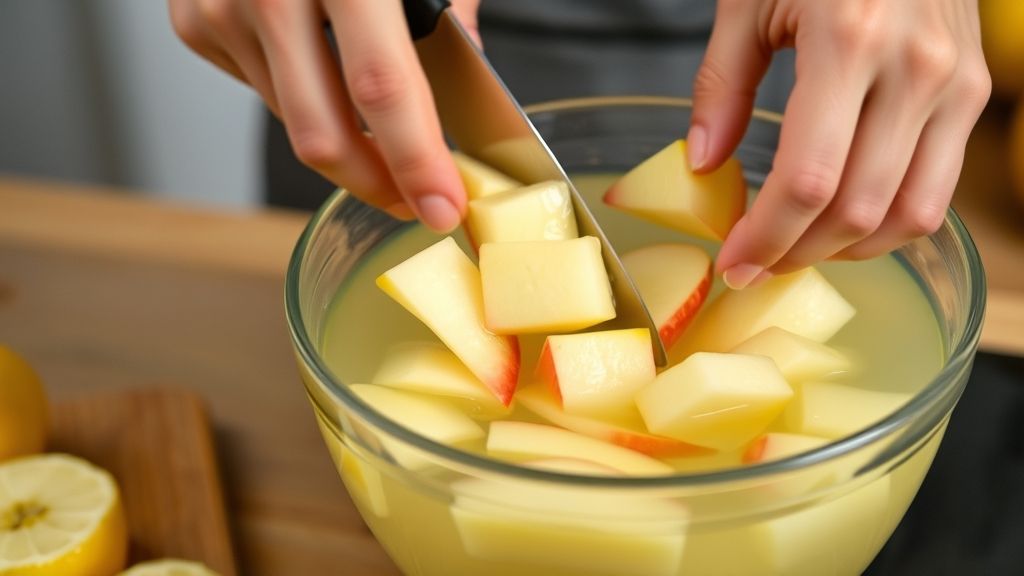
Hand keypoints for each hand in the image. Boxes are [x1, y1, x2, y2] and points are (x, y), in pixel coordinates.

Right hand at [168, 0, 482, 231]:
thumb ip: (451, 6)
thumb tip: (466, 78)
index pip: (383, 90)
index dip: (415, 162)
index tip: (443, 208)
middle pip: (323, 135)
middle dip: (377, 184)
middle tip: (416, 197)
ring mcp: (222, 10)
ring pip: (294, 123)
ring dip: (346, 140)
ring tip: (378, 123)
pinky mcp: (196, 24)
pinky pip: (264, 92)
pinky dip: (303, 96)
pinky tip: (319, 64)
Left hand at [689, 0, 990, 288]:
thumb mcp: (750, 2)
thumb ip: (723, 85)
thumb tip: (703, 165)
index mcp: (848, 39)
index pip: (806, 181)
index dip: (765, 237)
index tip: (732, 262)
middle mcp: (914, 69)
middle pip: (856, 211)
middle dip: (796, 254)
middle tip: (754, 265)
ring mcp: (955, 84)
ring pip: (908, 215)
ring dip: (846, 250)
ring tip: (796, 249)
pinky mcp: (974, 92)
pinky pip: (937, 189)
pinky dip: (888, 221)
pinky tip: (843, 221)